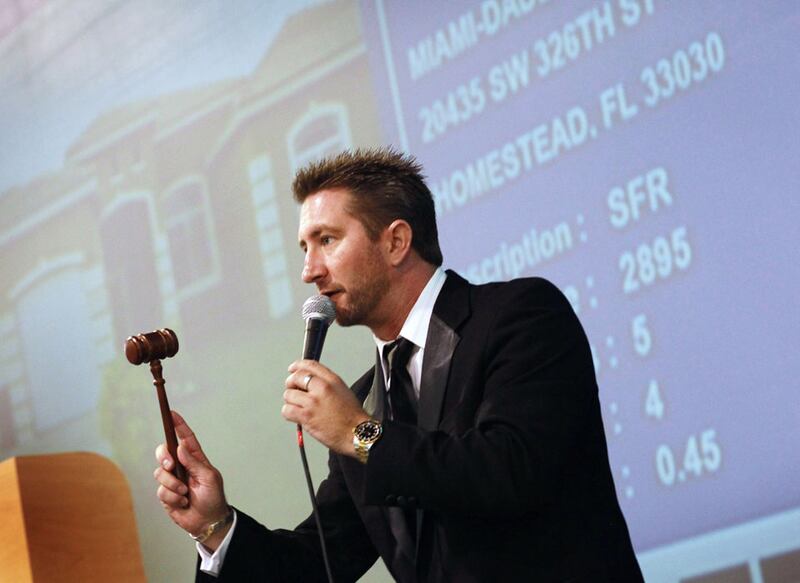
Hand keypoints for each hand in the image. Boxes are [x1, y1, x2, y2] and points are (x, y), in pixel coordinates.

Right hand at [154, 411, 230, 549]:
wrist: (208, 521)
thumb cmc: (213, 498)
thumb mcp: (209, 478)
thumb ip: (194, 463)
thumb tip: (180, 447)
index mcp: (195, 459)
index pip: (185, 438)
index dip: (178, 425)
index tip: (172, 413)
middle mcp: (181, 466)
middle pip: (164, 452)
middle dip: (163, 457)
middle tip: (171, 466)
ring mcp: (172, 480)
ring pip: (160, 473)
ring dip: (173, 484)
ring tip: (186, 493)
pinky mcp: (166, 494)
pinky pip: (161, 491)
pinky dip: (172, 497)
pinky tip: (183, 503)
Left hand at [283, 360, 368, 455]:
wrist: (357, 433)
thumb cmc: (352, 416)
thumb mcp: (342, 390)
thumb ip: (326, 383)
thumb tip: (308, 383)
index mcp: (332, 380)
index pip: (309, 365)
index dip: (297, 366)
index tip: (292, 369)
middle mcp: (322, 388)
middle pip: (295, 377)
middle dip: (291, 384)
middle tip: (294, 391)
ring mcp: (313, 402)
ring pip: (288, 394)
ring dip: (291, 401)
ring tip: (299, 407)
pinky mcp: (307, 416)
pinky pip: (287, 410)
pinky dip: (289, 413)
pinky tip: (296, 416)